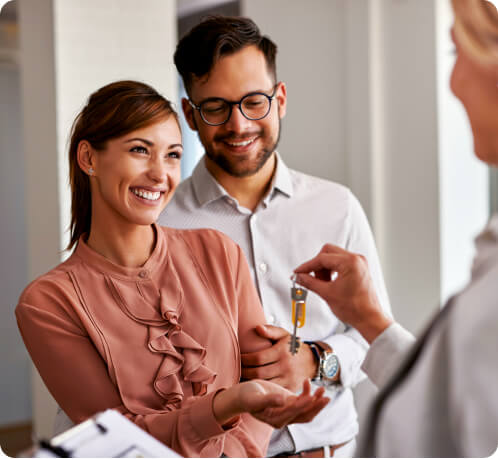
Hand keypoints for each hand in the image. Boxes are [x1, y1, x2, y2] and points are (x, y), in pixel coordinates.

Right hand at [214, 379, 329, 428]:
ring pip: (307, 409)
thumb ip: (268, 400)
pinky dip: (309, 394)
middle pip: (305, 415)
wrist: (242, 395)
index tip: (311, 395)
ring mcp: (288, 411)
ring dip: (316, 401)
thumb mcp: (255, 398)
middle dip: (316, 406)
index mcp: (276, 419)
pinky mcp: (289, 403)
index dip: (303, 404)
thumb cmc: (246, 396)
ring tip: (323, 390)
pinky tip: (308, 382)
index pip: (294, 412)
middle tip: (325, 396)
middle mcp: (284, 418)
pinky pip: (303, 401)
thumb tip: (282, 400)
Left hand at [241, 325, 316, 391]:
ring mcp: (288, 379)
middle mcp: (285, 366)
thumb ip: (271, 331)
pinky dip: (262, 390)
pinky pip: (273, 392)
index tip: (238, 358)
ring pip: (264, 384)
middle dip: (245, 372)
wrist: (313, 361)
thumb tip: (257, 328)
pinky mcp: (290, 388)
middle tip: (236, 370)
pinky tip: (254, 387)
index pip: (258, 358)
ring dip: (251, 382)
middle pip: (259, 373)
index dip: (245, 359)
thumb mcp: (284, 335)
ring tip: (241, 379)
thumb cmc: (294, 346)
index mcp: (282, 352)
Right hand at [294, 244, 392, 343]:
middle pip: (327, 252)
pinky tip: (329, 282)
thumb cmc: (356, 309)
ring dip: (324, 269)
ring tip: (322, 284)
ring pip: (333, 257)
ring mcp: (359, 263)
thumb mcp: (327, 294)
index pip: (322, 258)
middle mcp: (356, 259)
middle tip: (310, 278)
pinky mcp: (359, 269)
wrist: (369, 319)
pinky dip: (332, 271)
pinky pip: (340, 263)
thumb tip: (299, 277)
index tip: (298, 272)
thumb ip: (310, 282)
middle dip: (317, 265)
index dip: (307, 266)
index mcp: (350, 262)